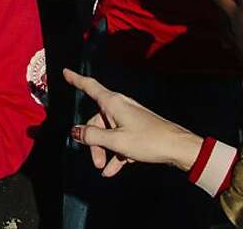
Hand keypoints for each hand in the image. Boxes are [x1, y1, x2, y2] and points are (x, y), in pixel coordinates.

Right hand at [64, 68, 202, 174]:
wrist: (178, 148)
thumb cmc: (148, 140)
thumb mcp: (116, 141)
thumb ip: (93, 136)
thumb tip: (75, 131)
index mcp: (113, 103)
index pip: (89, 86)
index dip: (76, 79)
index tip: (65, 72)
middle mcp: (119, 107)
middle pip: (96, 120)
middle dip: (92, 141)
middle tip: (96, 161)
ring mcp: (128, 118)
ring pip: (107, 131)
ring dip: (104, 150)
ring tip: (103, 169)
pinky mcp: (136, 129)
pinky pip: (119, 139)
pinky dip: (115, 153)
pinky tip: (112, 171)